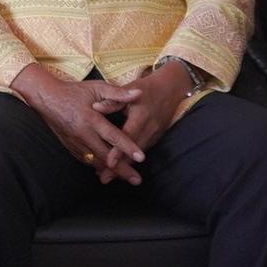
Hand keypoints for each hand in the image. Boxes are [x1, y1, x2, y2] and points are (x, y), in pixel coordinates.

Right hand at [11, 65, 146, 183]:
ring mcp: (75, 142)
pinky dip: (98, 167)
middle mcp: (83, 134)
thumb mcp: (97, 87)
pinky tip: (108, 172)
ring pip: (95, 161)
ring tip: (126, 179)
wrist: (47, 98)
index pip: (113, 136)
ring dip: (111, 172)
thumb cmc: (73, 91)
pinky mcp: (70, 146)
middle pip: (105, 156)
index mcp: (91, 119)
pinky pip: (86, 160)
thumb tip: (138, 94)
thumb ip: (118, 92)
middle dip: (122, 170)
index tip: (141, 158)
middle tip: (137, 180)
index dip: (127, 147)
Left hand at [99, 61, 193, 181]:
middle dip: (120, 166)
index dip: (119, 150)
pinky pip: (142, 151)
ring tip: (108, 177)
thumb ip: (113, 100)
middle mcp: (150, 128)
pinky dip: (131, 161)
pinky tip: (120, 168)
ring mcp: (155, 135)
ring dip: (125, 167)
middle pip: (134, 152)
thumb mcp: (130, 89)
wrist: (171, 88)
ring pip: (138, 155)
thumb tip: (95, 107)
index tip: (108, 162)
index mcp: (142, 116)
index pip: (129, 136)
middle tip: (104, 178)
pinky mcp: (156, 137)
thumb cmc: (145, 88)